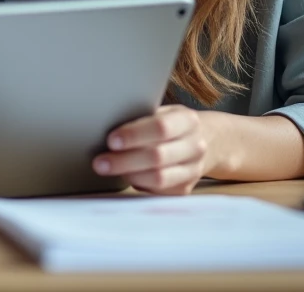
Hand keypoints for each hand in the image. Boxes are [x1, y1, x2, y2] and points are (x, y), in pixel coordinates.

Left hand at [92, 105, 211, 194]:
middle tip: (99, 162)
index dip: (134, 135)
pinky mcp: (185, 189)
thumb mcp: (162, 112)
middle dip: (124, 160)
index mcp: (188, 121)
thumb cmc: (170, 124)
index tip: (111, 140)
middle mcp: (195, 146)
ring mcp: (192, 170)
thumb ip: (141, 118)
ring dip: (128, 175)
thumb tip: (104, 124)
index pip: (161, 128)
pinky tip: (123, 177)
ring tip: (106, 170)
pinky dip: (138, 184)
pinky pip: (158, 191)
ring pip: (159, 178)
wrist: (204, 140)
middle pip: (158, 156)